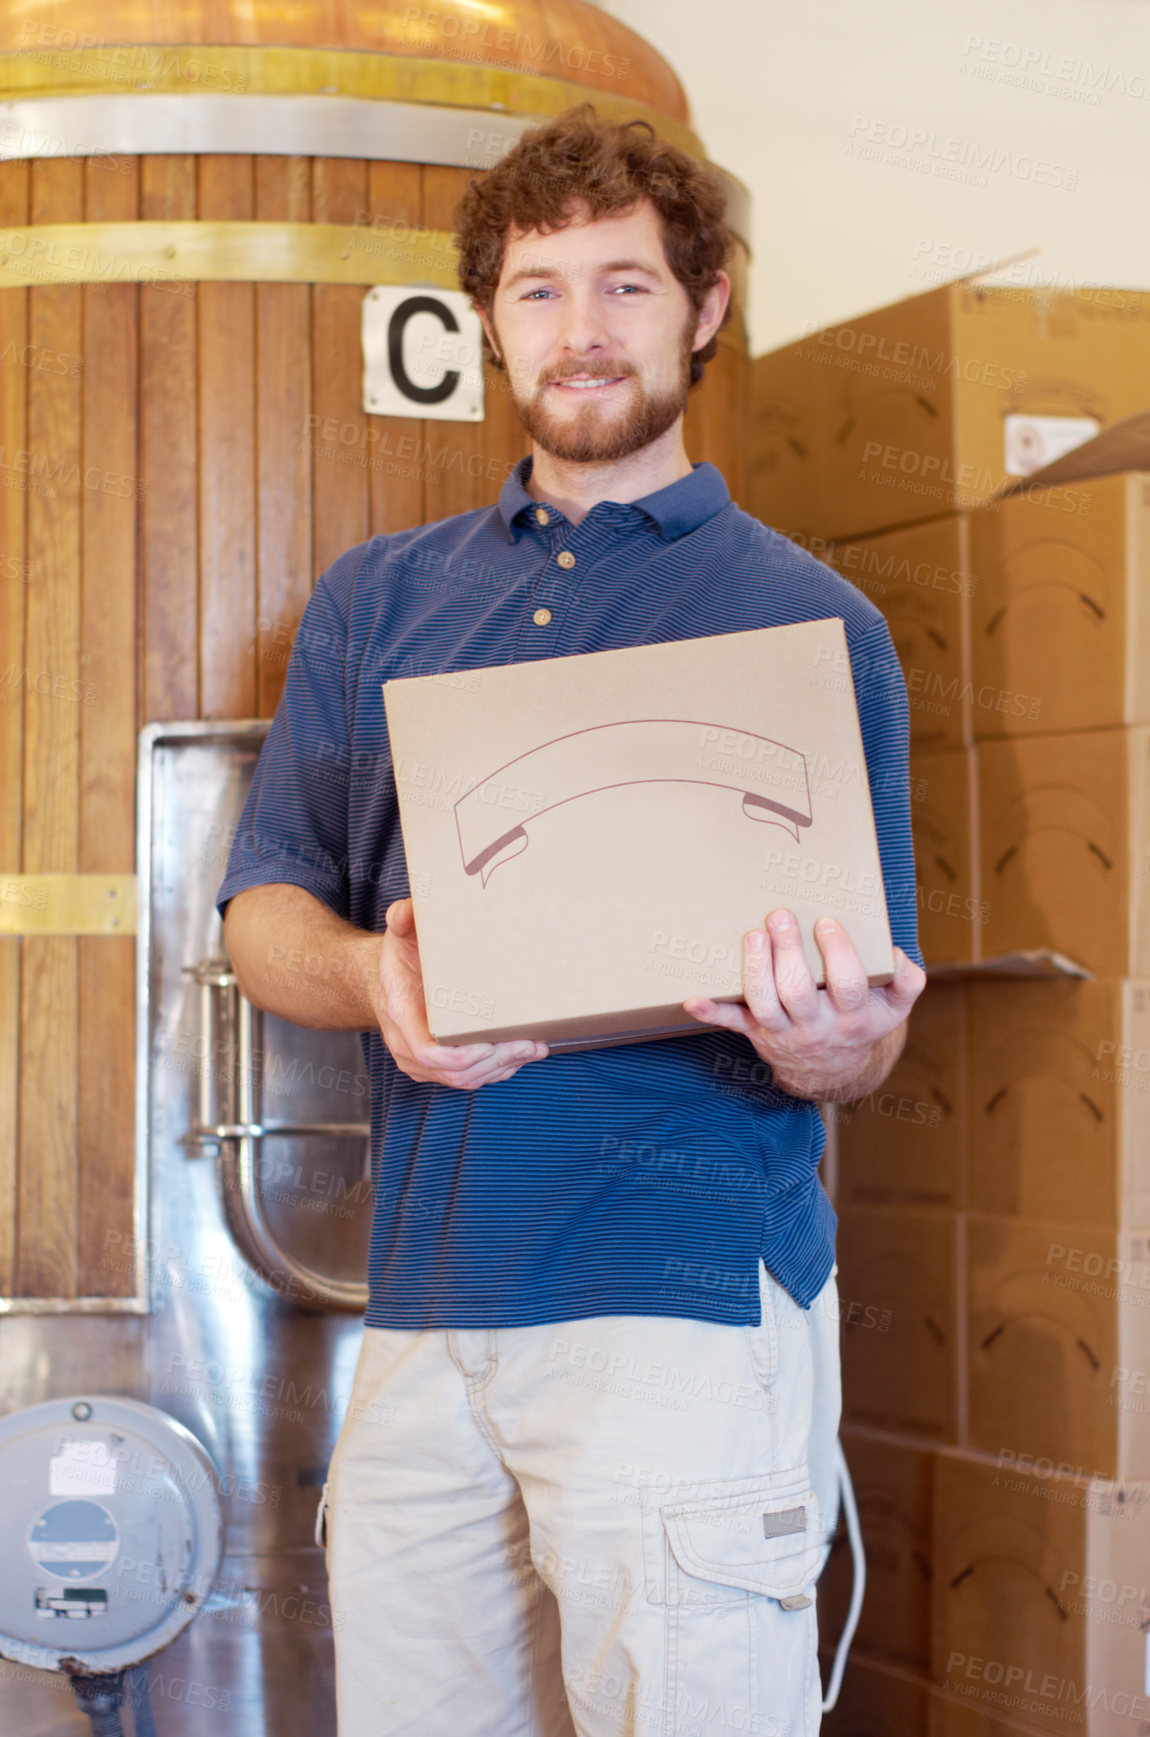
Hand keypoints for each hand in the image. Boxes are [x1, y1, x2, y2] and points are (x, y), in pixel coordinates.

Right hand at [372, 898, 547, 1088]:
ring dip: (502, 1068)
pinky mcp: (436, 1068)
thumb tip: (407, 909)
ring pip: (465, 1080)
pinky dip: (497, 1070)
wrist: (384, 984)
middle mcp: (408, 1047)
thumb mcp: (398, 935)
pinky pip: (467, 1079)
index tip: (490, 1044)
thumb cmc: (398, 960)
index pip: (428, 1052)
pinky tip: (521, 1055)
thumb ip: (401, 919)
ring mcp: (421, 1063)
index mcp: (400, 1016)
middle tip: (529, 1043)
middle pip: (455, 1073)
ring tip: (533, 1048)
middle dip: (496, 1061)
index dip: (461, 1056)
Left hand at [681, 909, 925, 1100]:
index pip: (848, 984)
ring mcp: (783, 1032)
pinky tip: (693, 999)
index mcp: (853, 1016)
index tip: (826, 923)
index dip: (837, 953)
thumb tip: (894, 953)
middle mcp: (816, 1026)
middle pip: (798, 991)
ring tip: (754, 934)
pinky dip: (712, 1013)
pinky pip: (733, 1025)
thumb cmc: (862, 1021)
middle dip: (787, 951)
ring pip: (765, 1004)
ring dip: (755, 968)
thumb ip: (907, 980)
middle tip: (780, 914)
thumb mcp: (895, 1006)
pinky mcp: (757, 1033)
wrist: (833, 1070)